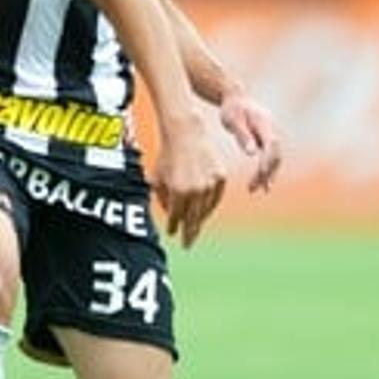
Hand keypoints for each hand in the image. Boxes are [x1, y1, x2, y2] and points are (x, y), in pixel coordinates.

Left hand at [150, 112, 226, 248]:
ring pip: (206, 211)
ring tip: (194, 226)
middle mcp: (195, 190)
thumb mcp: (157, 179)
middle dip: (189, 234)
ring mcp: (210, 185)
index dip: (173, 227)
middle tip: (187, 244)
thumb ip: (162, 199)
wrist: (186, 134)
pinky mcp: (221, 178)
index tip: (172, 234)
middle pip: (193, 220)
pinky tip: (204, 211)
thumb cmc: (168, 156)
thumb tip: (170, 215)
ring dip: (200, 220)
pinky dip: (210, 206)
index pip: (176, 217)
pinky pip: (215, 199)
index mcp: (178, 192)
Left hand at [218, 92, 282, 192]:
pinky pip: (270, 158)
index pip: (272, 144)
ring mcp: (271, 135)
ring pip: (275, 159)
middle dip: (267, 172)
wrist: (235, 97)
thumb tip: (253, 153)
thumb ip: (243, 135)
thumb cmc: (232, 108)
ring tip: (253, 189)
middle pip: (276, 155)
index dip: (268, 160)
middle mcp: (272, 130)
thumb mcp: (233, 120)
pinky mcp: (266, 141)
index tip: (260, 174)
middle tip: (252, 187)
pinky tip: (261, 184)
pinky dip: (266, 171)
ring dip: (267, 175)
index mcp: (264, 123)